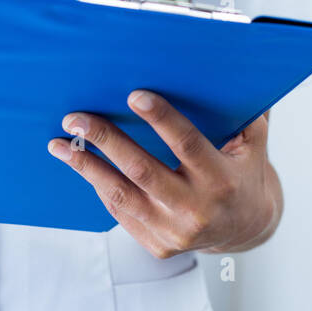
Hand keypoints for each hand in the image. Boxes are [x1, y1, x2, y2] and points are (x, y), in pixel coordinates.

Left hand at [48, 92, 280, 257]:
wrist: (245, 227)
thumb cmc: (243, 172)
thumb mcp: (252, 141)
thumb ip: (241, 109)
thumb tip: (228, 65)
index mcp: (222, 179)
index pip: (187, 145)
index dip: (161, 118)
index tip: (133, 95)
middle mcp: (198, 209)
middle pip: (142, 170)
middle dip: (106, 140)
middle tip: (75, 118)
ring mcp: (175, 231)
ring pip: (121, 195)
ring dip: (86, 166)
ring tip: (59, 144)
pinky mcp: (157, 244)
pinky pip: (121, 213)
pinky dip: (98, 186)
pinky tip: (81, 164)